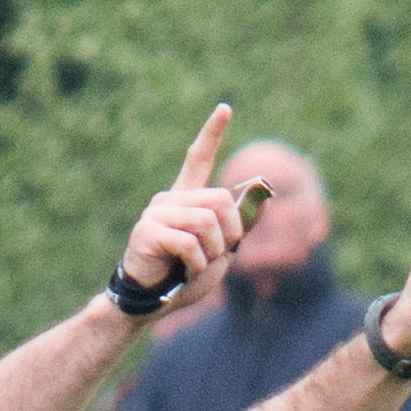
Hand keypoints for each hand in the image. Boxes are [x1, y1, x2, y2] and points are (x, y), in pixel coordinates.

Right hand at [115, 106, 253, 315]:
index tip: (225, 108)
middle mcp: (169, 199)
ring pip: (207, 222)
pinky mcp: (147, 231)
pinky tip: (184, 272)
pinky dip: (196, 264)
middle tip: (216, 255)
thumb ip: (239, 224)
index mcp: (186, 199)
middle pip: (221, 200)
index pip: (199, 158)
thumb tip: (263, 195)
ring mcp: (156, 212)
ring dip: (213, 253)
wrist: (150, 302)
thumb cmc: (184, 277)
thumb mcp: (220, 251)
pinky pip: (190, 243)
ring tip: (196, 265)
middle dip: (230, 233)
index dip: (212, 133)